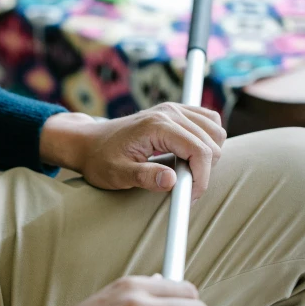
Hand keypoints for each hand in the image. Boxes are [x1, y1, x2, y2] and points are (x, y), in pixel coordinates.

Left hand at [40, 103, 225, 199]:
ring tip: (185, 171)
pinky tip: (189, 155)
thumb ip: (144, 177)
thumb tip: (171, 181)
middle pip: (212, 142)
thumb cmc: (101, 159)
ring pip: (216, 130)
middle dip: (203, 169)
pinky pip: (208, 121)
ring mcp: (174, 108)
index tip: (190, 197)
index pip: (200, 150)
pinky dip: (207, 140)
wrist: (89, 142)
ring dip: (208, 155)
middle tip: (183, 188)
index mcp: (157, 126)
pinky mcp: (175, 111)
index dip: (201, 178)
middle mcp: (169, 112)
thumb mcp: (118, 173)